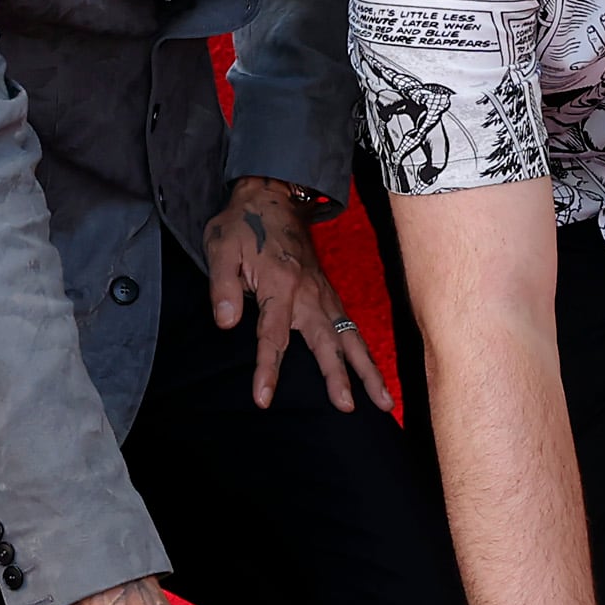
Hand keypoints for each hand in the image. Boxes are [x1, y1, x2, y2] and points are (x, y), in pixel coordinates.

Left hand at [202, 177, 390, 414]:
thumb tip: (226, 323)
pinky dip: (365, 353)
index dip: (267, 369)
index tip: (263, 399)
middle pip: (326, 341)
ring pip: (349, 338)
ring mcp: (323, 295)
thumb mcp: (221, 249)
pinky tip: (374, 377)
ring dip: (367, 370)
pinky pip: (351, 328)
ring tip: (383, 402)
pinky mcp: (330, 295)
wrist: (272, 196)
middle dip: (338, 376)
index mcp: (279, 283)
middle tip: (347, 407)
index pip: (272, 335)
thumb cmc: (244, 225)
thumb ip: (222, 287)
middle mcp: (308, 293)